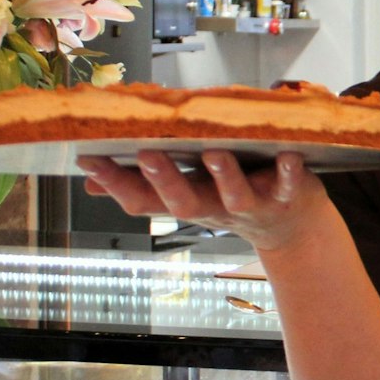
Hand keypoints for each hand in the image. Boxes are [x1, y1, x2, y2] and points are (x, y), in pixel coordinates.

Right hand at [79, 150, 324, 252]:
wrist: (291, 225)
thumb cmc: (232, 196)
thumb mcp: (185, 193)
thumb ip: (143, 186)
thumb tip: (89, 184)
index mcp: (186, 200)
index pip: (142, 199)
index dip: (115, 183)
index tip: (89, 159)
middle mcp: (214, 207)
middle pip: (184, 202)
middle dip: (164, 180)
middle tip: (146, 155)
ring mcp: (251, 205)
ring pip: (234, 195)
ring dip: (224, 176)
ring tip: (213, 154)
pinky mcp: (286, 197)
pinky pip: (288, 186)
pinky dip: (288, 173)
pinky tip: (288, 157)